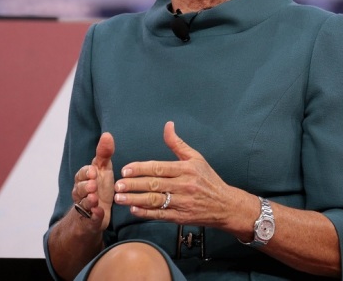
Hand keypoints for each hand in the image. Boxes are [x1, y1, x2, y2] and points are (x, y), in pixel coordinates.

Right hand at [72, 132, 114, 230]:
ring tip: (94, 199)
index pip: (81, 174)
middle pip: (79, 190)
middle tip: (93, 185)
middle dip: (84, 187)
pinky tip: (99, 213)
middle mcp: (81, 194)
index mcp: (83, 180)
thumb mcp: (104, 169)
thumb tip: (107, 134)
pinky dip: (94, 216)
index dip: (86, 173)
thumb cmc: (101, 187)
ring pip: (83, 205)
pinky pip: (91, 219)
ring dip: (88, 201)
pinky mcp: (91, 221)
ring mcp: (85, 208)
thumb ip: (104, 153)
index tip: (93, 171)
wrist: (98, 212)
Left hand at [113, 121, 233, 227]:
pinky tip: (134, 210)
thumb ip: (178, 143)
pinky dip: (146, 213)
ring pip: (155, 200)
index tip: (125, 170)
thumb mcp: (196, 158)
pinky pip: (161, 215)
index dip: (140, 169)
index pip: (159, 168)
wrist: (225, 205)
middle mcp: (184, 185)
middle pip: (154, 184)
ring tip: (120, 198)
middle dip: (134, 185)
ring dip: (135, 199)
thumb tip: (167, 125)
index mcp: (186, 169)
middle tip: (117, 185)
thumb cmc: (208, 179)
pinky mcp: (182, 217)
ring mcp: (183, 202)